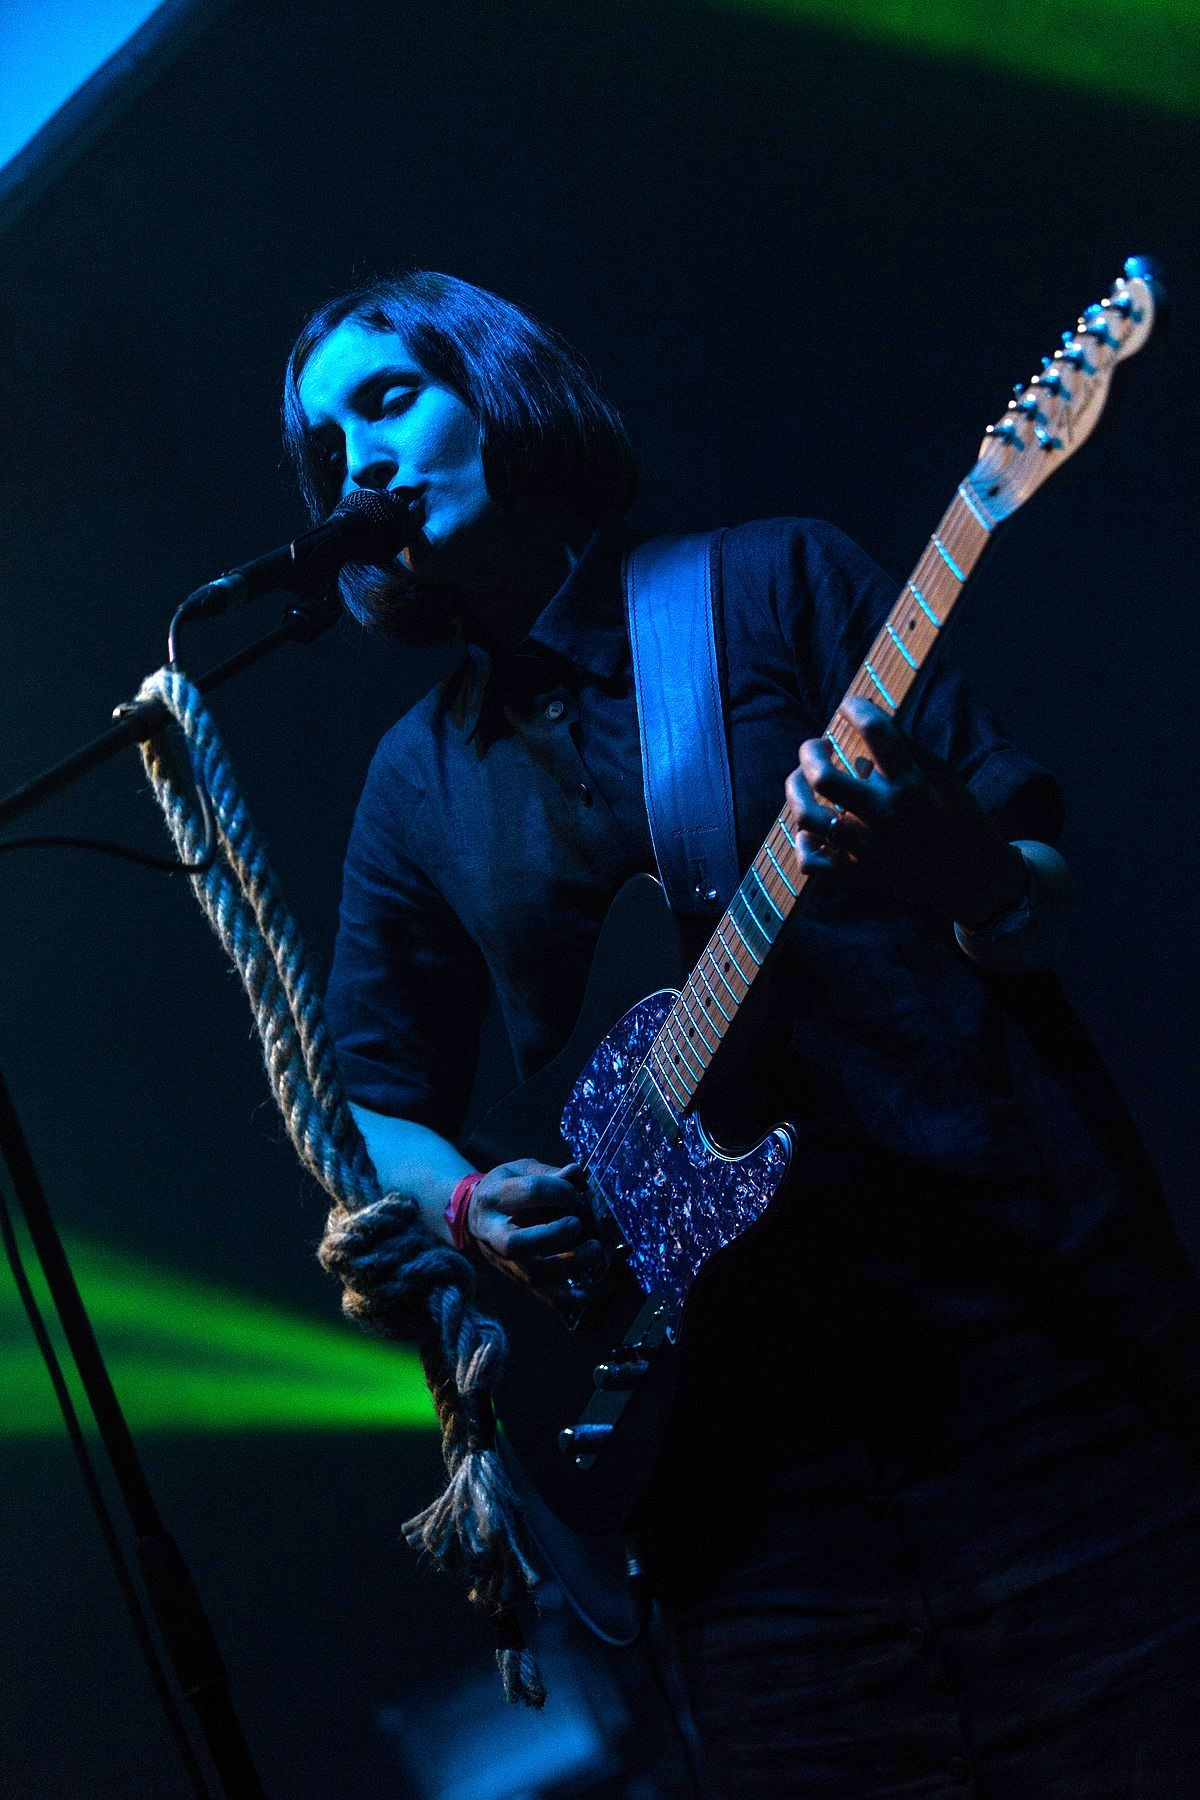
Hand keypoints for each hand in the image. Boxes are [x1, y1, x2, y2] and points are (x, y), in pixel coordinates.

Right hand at [467, 1158, 600, 1301]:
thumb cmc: (504, 1190)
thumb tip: (577, 1173)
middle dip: (552, 1235)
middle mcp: (495, 1233)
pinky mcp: (523, 1281)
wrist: (474, 1219)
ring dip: (570, 1264)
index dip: (560, 1190)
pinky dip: (580, 1297)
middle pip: (516, 1244)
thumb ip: (549, 1173)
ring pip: (534, 1274)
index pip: (531, 1192)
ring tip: (596, 1250)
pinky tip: (603, 1285)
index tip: (577, 1191)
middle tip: (577, 1223)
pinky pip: (551, 1298)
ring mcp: (508, 1262)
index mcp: (495, 1198)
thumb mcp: (519, 1170)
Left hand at [783, 698, 1026, 925]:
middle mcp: (887, 815)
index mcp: (913, 783)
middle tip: (814, 746)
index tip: (849, 705)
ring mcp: (870, 849)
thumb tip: (867, 717)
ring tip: (801, 781)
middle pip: (824, 778)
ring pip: (809, 818)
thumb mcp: (943, 775)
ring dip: (796, 792)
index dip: (855, 708)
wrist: (973, 876)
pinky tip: (811, 829)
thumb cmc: (958, 816)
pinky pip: (812, 863)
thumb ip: (906, 748)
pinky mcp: (861, 876)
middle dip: (809, 752)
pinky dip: (803, 844)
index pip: (875, 732)